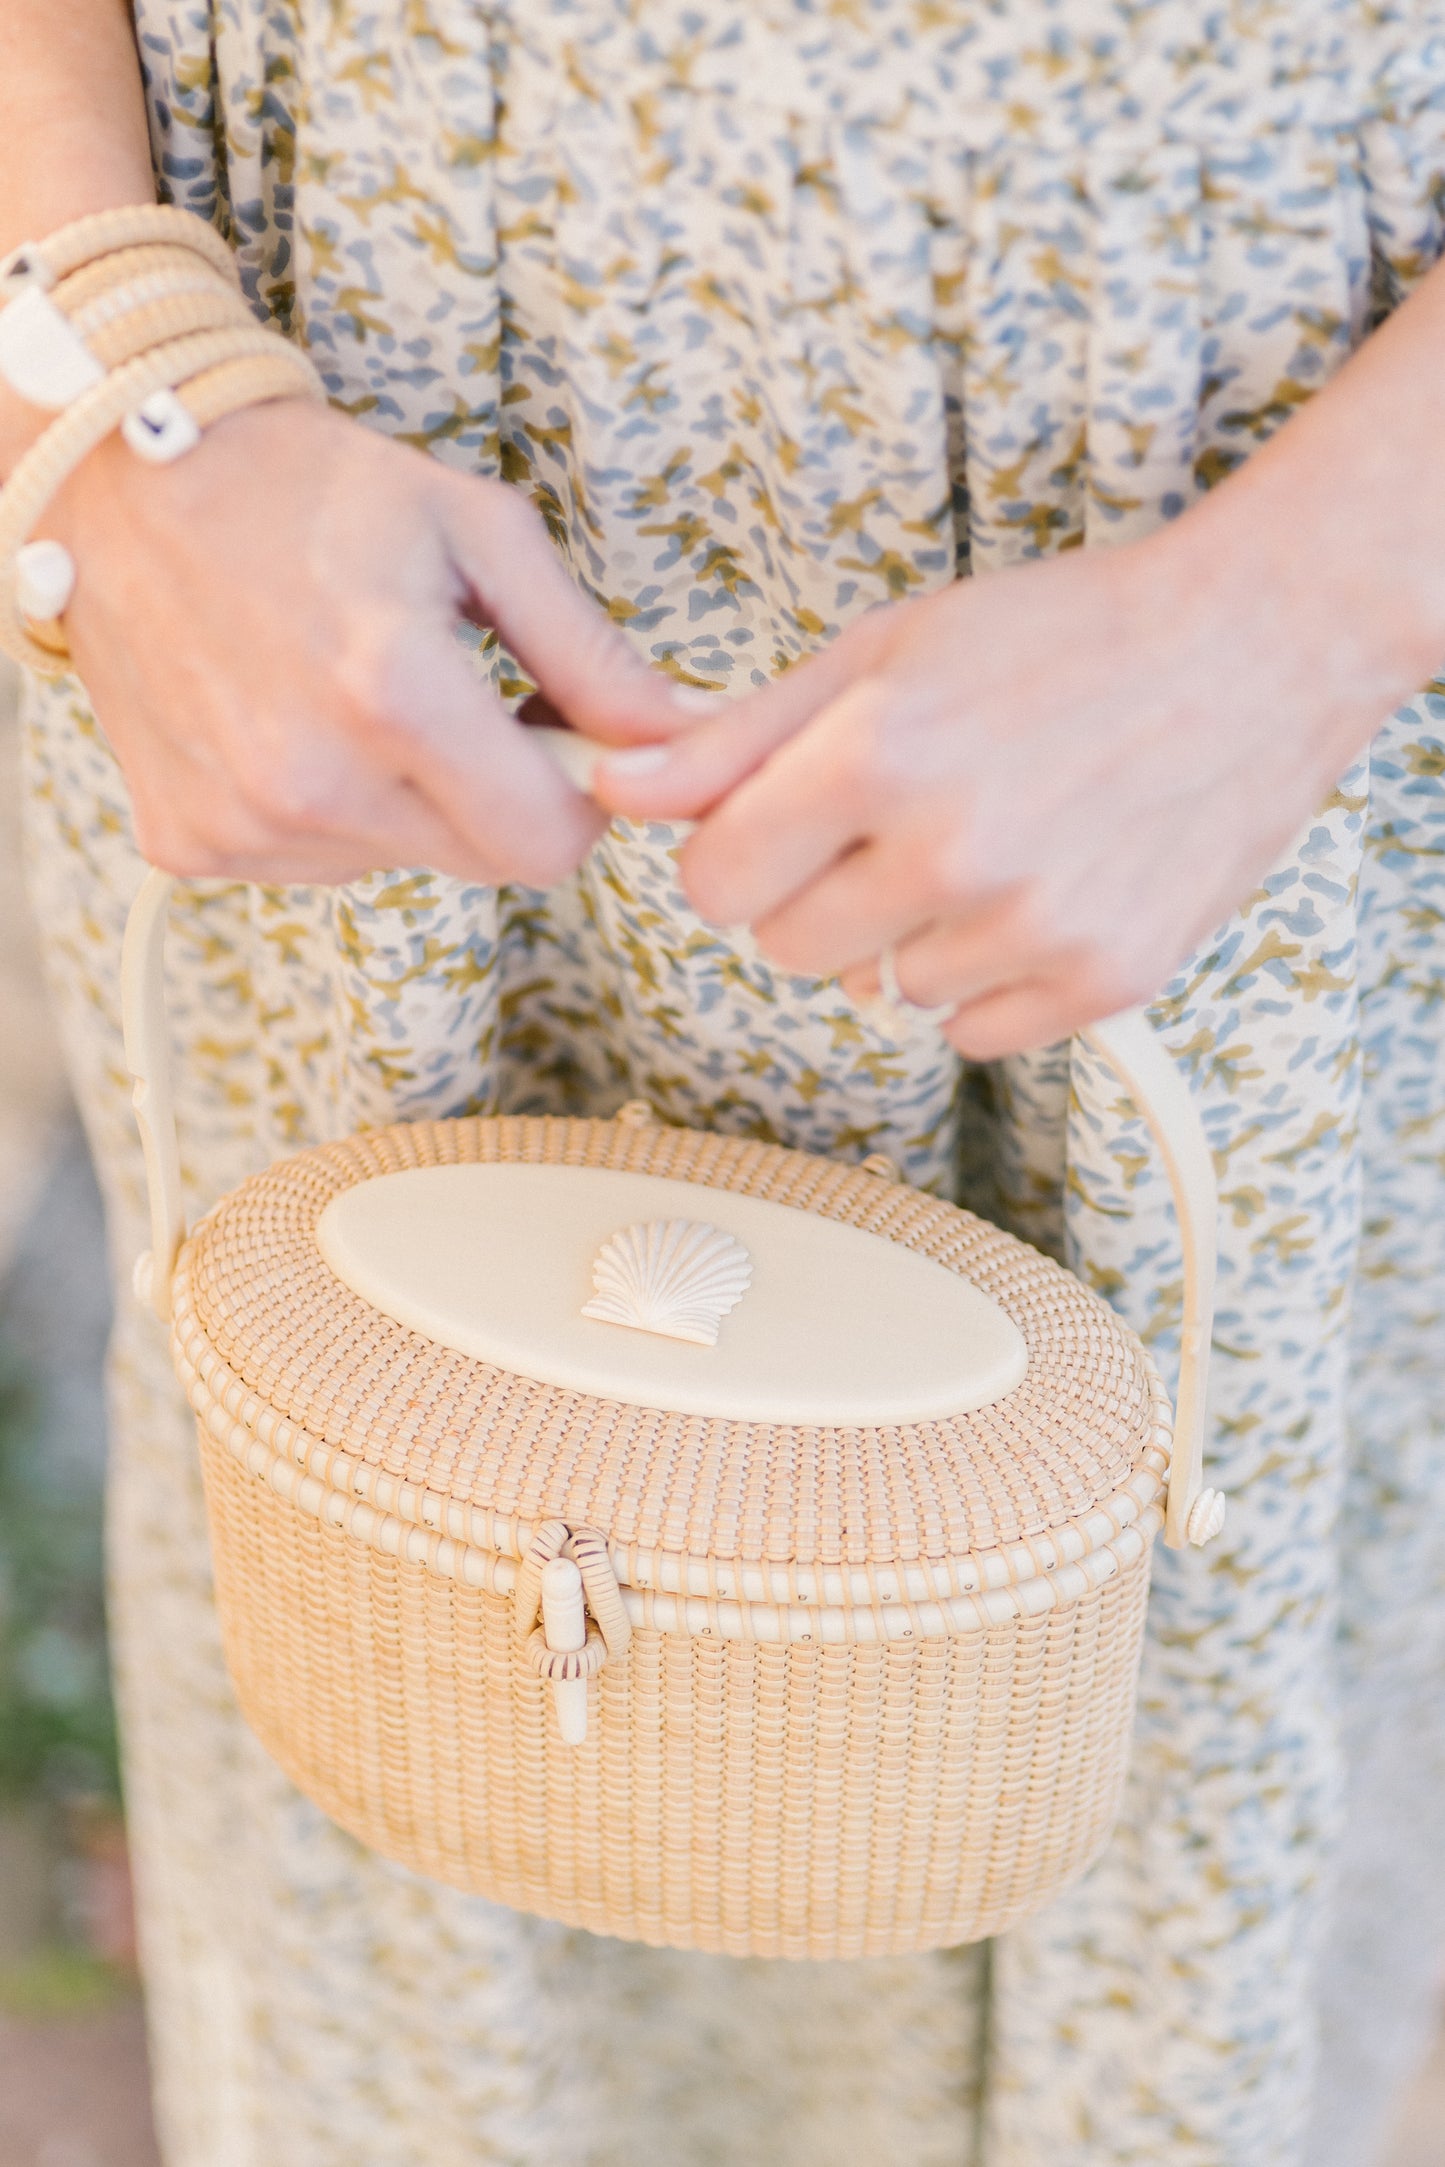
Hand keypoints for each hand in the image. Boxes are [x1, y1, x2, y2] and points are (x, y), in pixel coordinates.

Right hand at [45, 395, 687, 884]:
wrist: (131, 480)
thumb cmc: (319, 489)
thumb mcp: (481, 534)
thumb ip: (594, 656)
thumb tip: (690, 742)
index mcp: (393, 695)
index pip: (549, 847)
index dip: (578, 800)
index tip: (557, 738)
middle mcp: (310, 780)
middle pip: (483, 865)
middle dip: (498, 797)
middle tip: (458, 700)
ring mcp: (241, 823)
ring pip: (402, 865)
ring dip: (409, 801)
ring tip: (354, 695)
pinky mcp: (191, 844)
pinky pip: (316, 864)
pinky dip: (330, 809)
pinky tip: (292, 721)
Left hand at [591, 505, 1398, 1057]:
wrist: (1257, 645)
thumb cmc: (1066, 633)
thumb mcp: (885, 650)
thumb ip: (739, 735)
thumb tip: (618, 786)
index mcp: (878, 755)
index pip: (715, 884)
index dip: (734, 854)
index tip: (776, 829)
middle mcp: (951, 852)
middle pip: (788, 949)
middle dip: (815, 894)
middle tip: (894, 824)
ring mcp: (1033, 927)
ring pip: (884, 991)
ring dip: (911, 935)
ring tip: (990, 843)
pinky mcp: (1104, 979)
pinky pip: (973, 1032)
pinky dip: (988, 979)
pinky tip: (1038, 892)